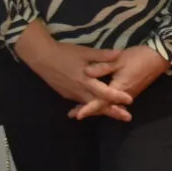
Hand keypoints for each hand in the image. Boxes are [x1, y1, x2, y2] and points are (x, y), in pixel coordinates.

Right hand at [14, 21, 131, 119]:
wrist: (41, 58)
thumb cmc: (64, 53)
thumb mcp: (84, 52)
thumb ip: (102, 55)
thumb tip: (119, 53)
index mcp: (85, 81)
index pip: (105, 92)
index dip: (117, 97)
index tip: (130, 100)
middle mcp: (79, 91)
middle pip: (99, 105)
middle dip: (113, 112)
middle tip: (127, 118)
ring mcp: (72, 94)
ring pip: (90, 105)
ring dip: (102, 110)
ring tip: (116, 114)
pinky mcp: (66, 94)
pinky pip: (81, 102)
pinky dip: (91, 106)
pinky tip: (96, 107)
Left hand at [78, 45, 170, 119]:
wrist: (159, 57)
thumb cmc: (139, 57)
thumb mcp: (119, 59)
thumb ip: (103, 66)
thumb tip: (85, 72)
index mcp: (119, 88)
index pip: (101, 102)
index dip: (88, 108)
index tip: (77, 115)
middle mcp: (123, 95)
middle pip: (104, 107)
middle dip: (89, 110)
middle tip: (72, 114)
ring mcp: (127, 94)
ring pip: (109, 104)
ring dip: (95, 107)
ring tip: (80, 109)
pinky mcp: (130, 90)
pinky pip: (114, 101)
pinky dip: (104, 102)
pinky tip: (98, 100)